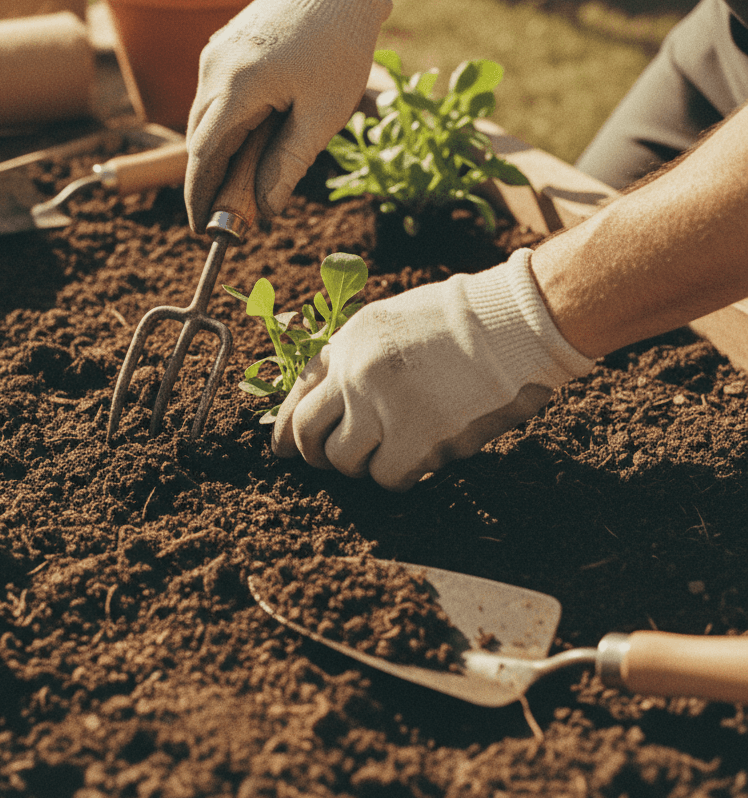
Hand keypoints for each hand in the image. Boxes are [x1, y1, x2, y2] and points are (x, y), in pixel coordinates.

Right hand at [184, 0, 391, 232]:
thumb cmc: (339, 48)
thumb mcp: (323, 115)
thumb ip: (289, 164)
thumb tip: (266, 209)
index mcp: (238, 86)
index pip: (203, 156)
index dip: (200, 197)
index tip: (203, 229)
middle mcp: (214, 69)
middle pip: (199, 142)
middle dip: (209, 182)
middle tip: (230, 215)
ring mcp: (214, 56)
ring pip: (204, 120)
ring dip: (218, 155)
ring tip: (243, 184)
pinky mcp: (221, 49)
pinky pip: (213, 99)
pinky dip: (224, 127)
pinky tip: (250, 143)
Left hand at [272, 248, 595, 489]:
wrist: (515, 322)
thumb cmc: (466, 321)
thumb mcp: (394, 320)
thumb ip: (359, 354)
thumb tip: (334, 398)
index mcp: (348, 340)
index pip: (298, 390)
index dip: (286, 425)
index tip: (283, 448)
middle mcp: (354, 372)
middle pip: (308, 432)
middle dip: (317, 454)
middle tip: (337, 462)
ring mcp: (380, 404)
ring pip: (342, 460)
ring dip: (363, 464)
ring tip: (392, 452)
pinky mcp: (413, 436)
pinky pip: (384, 477)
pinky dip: (399, 475)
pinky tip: (419, 460)